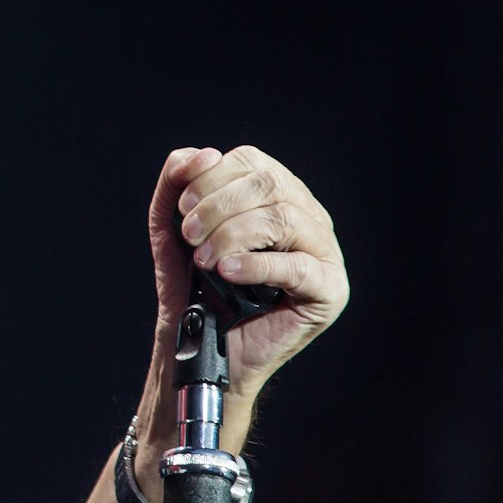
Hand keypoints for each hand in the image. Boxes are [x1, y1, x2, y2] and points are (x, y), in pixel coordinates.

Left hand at [148, 146, 347, 400]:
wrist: (203, 347)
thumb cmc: (196, 289)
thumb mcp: (174, 230)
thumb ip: (177, 185)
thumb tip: (196, 154)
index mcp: (278, 196)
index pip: (252, 162)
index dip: (212, 177)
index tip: (182, 206)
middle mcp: (307, 217)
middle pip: (269, 185)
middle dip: (217, 207)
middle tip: (189, 236)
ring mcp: (324, 253)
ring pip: (283, 218)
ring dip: (231, 235)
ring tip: (205, 260)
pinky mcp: (328, 290)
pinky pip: (296, 265)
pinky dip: (255, 264)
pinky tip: (227, 271)